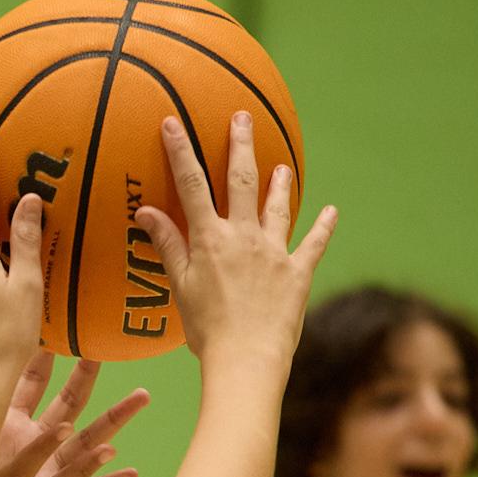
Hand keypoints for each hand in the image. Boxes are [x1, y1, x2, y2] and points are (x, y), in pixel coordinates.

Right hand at [133, 112, 336, 372]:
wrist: (247, 358)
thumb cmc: (206, 330)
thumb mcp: (179, 287)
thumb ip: (167, 245)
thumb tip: (146, 212)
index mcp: (210, 239)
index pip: (191, 185)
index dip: (181, 152)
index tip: (172, 122)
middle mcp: (244, 236)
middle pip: (242, 181)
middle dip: (240, 146)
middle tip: (242, 118)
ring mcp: (275, 252)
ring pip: (278, 208)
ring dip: (280, 184)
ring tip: (283, 166)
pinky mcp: (298, 272)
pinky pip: (313, 244)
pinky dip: (323, 227)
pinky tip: (331, 211)